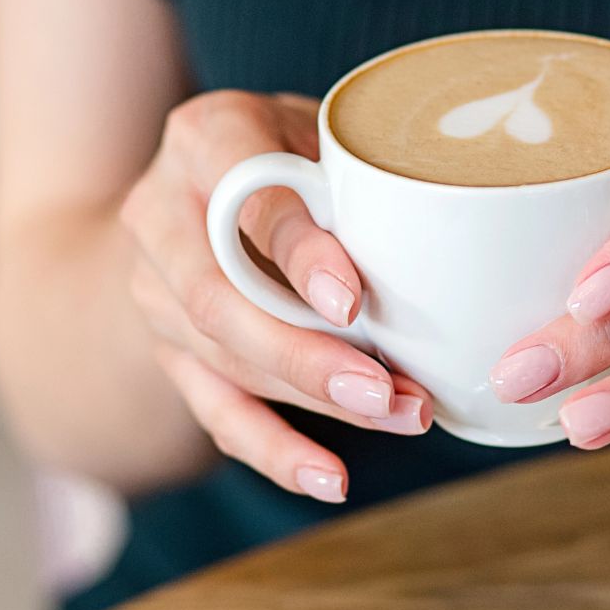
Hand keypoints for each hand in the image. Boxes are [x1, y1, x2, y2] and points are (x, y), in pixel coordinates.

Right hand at [123, 90, 433, 502]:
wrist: (197, 182)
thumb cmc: (290, 145)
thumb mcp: (320, 129)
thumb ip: (358, 169)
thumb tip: (453, 226)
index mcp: (205, 137)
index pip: (243, 199)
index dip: (297, 253)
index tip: (352, 301)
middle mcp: (161, 215)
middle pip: (219, 301)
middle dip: (306, 357)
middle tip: (386, 391)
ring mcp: (156, 291)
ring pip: (225, 361)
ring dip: (315, 402)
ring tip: (401, 416)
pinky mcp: (169, 351)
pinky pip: (217, 411)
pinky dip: (276, 451)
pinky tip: (330, 479)